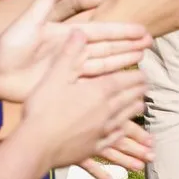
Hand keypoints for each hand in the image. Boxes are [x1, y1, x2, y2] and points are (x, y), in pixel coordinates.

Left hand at [0, 0, 150, 103]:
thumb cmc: (9, 44)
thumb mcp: (30, 19)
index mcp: (70, 34)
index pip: (102, 30)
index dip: (122, 30)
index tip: (142, 29)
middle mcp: (75, 50)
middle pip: (108, 47)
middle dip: (129, 45)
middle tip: (152, 43)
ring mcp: (71, 68)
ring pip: (104, 64)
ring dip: (123, 61)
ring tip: (143, 58)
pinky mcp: (65, 84)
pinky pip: (90, 81)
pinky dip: (107, 80)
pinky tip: (121, 80)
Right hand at [16, 32, 146, 170]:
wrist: (35, 146)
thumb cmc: (43, 109)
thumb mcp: (54, 77)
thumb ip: (68, 53)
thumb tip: (78, 31)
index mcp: (102, 90)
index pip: (130, 79)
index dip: (139, 75)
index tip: (142, 73)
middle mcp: (109, 109)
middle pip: (134, 96)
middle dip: (140, 89)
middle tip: (143, 85)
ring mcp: (105, 129)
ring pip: (130, 115)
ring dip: (136, 107)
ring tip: (137, 103)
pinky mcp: (97, 146)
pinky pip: (117, 136)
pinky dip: (123, 129)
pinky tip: (122, 129)